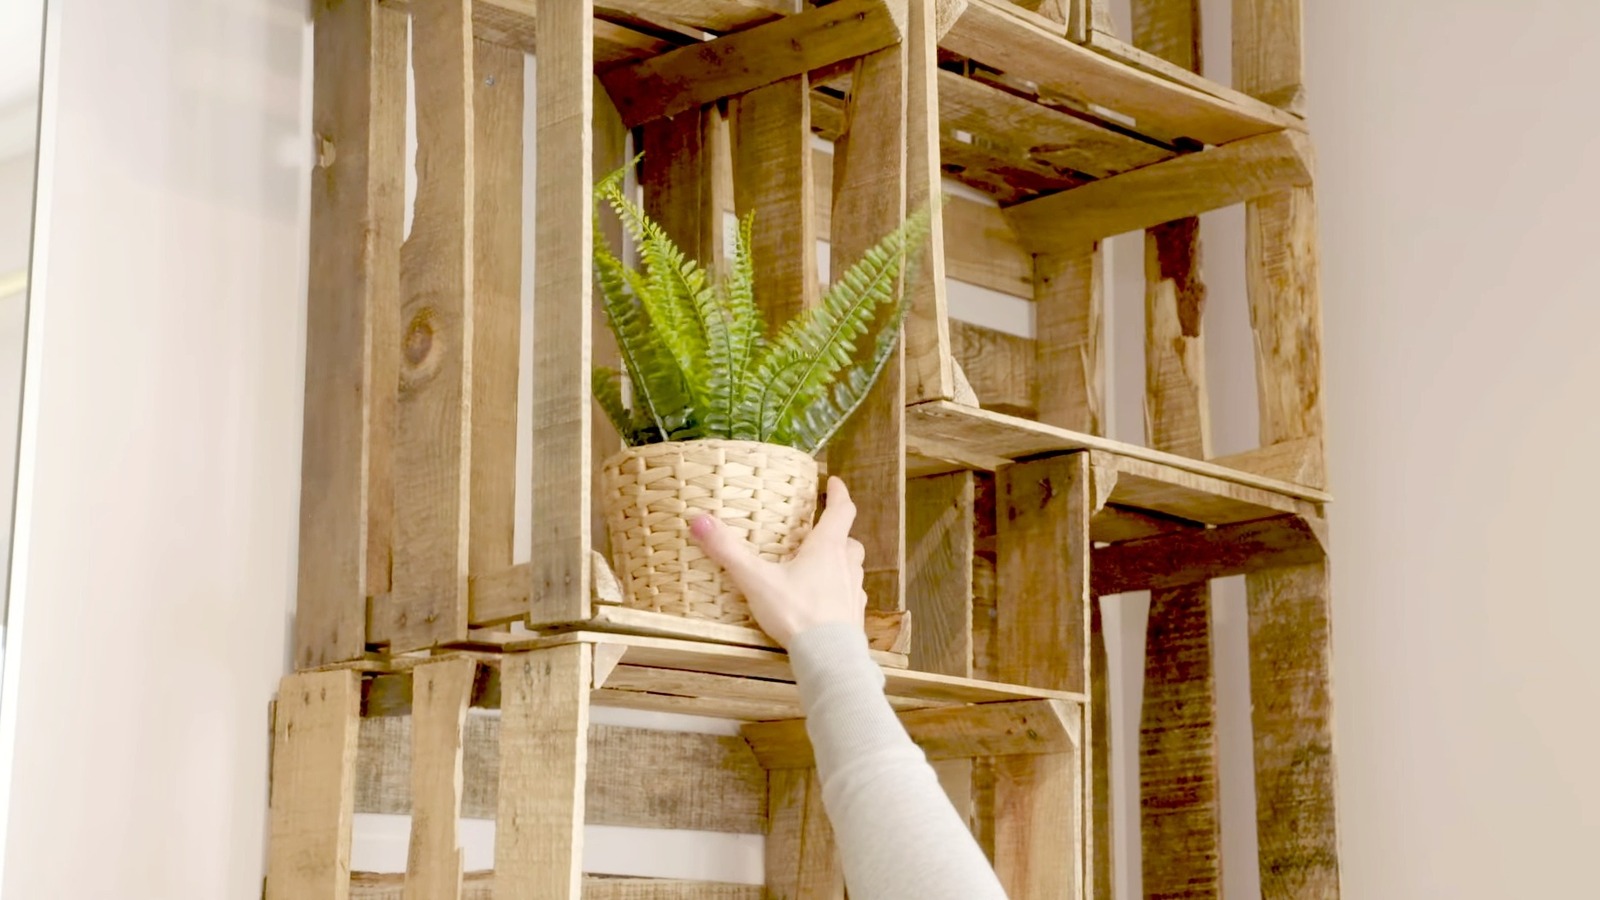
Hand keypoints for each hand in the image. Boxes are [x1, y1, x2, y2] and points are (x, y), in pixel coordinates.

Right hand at [689, 476, 867, 647]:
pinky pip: (851, 596)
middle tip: (822, 530)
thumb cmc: (796, 613)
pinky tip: (826, 602)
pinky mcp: (854, 617)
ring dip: (841, 561)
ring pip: (853, 568)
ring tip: (822, 566)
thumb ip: (728, 551)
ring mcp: (854, 592)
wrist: (829, 658)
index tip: (833, 482)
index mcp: (827, 548)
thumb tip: (699, 521)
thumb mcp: (756, 580)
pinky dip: (841, 592)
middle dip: (838, 532)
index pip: (842, 510)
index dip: (839, 493)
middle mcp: (846, 566)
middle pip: (849, 540)